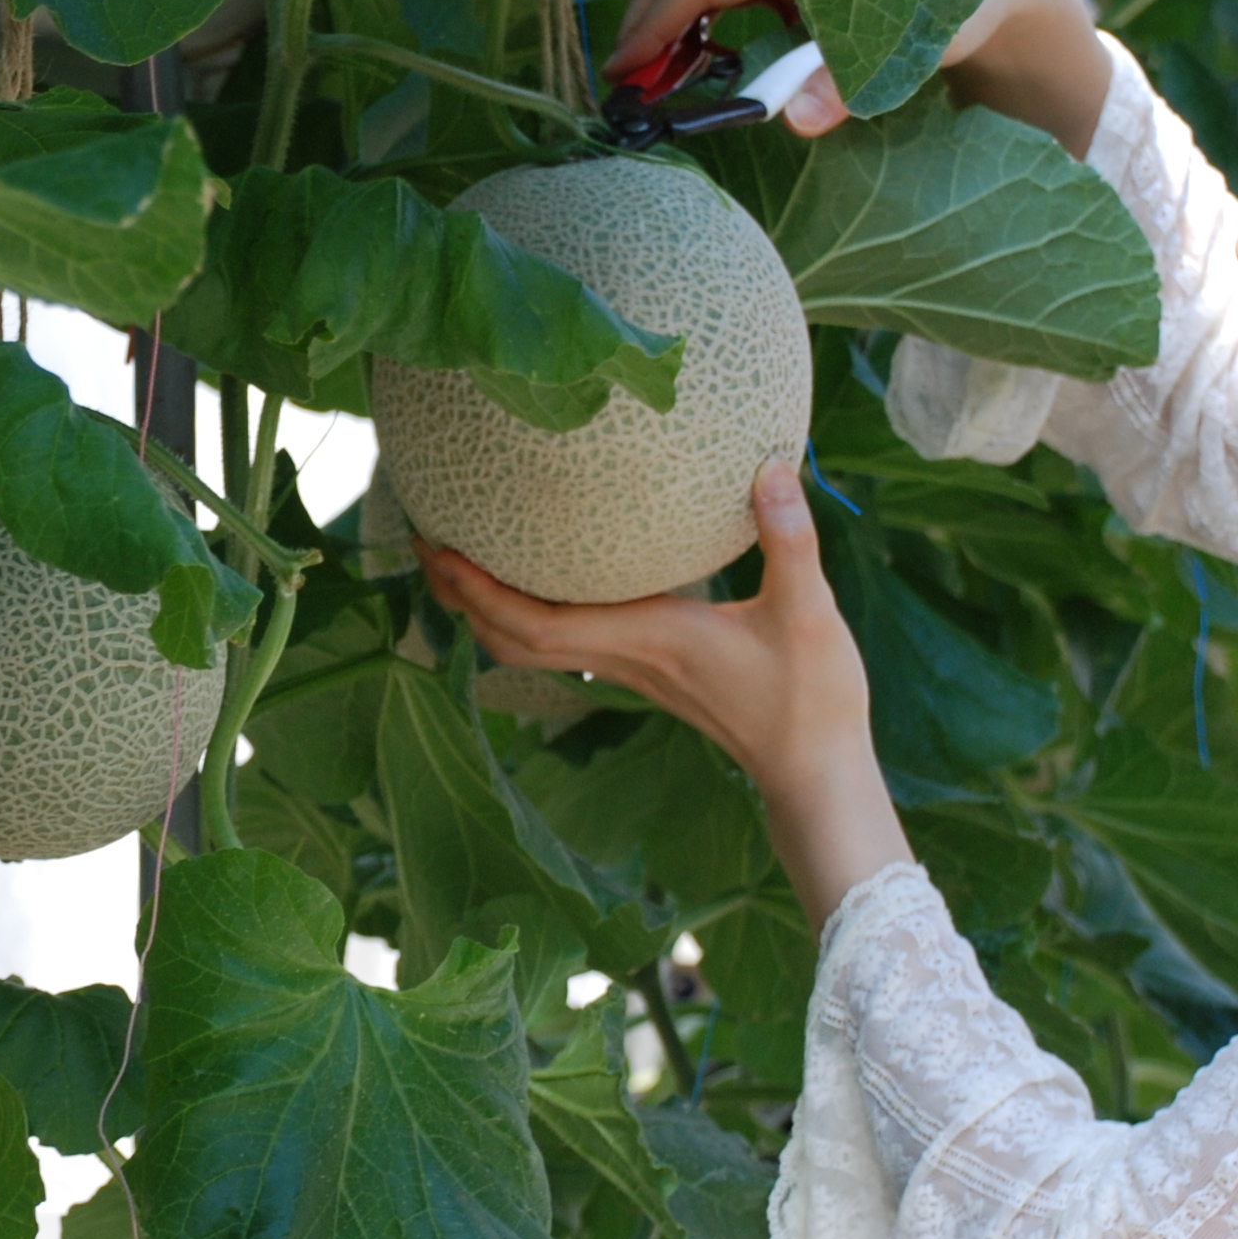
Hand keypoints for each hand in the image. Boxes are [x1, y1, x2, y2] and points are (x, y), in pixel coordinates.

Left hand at [417, 461, 911, 925]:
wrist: (813, 770)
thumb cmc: (811, 699)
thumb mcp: (808, 611)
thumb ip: (789, 539)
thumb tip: (770, 467)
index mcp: (645, 639)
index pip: (536, 623)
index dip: (479, 589)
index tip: (439, 547)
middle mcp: (625, 656)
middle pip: (513, 637)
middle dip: (461, 593)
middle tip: (425, 539)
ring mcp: (632, 668)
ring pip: (534, 645)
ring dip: (488, 606)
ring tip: (460, 556)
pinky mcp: (647, 670)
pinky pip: (568, 641)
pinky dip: (532, 614)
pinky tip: (539, 578)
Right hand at [611, 0, 1115, 156]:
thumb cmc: (947, 13)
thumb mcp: (902, 53)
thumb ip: (846, 82)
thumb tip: (795, 120)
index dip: (656, 24)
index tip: (625, 73)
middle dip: (646, 20)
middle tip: (624, 83)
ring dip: (668, 16)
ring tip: (655, 77)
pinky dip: (696, 10)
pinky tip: (695, 56)